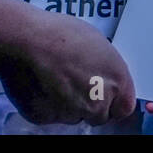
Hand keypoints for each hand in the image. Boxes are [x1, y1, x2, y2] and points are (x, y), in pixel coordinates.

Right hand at [0, 9, 136, 126]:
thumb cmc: (62, 34)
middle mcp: (97, 102)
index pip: (125, 108)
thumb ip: (107, 70)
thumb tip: (104, 76)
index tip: (107, 97)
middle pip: (100, 116)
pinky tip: (42, 84)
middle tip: (77, 84)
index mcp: (116, 81)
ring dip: (69, 105)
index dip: (114, 103)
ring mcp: (72, 113)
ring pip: (74, 116)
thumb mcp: (100, 46)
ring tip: (56, 79)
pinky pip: (51, 116)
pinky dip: (47, 106)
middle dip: (91, 104)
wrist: (27, 41)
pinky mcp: (46, 118)